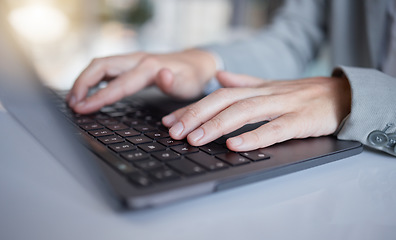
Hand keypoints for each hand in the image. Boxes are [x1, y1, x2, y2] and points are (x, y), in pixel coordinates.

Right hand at [67, 49, 216, 113]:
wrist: (196, 64)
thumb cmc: (192, 77)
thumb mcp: (189, 84)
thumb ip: (174, 82)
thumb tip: (162, 76)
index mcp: (149, 67)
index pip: (118, 83)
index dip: (98, 96)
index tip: (82, 108)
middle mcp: (137, 60)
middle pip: (101, 66)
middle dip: (82, 84)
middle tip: (72, 105)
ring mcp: (133, 60)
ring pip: (100, 65)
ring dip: (84, 80)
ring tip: (74, 100)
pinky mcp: (131, 64)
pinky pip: (106, 68)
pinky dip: (93, 79)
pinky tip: (88, 91)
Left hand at [162, 71, 350, 150]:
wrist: (342, 96)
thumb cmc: (303, 95)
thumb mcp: (271, 86)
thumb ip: (244, 81)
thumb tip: (219, 77)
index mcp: (256, 88)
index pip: (217, 96)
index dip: (192, 108)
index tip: (170, 121)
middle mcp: (265, 94)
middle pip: (225, 101)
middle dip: (196, 116)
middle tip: (174, 132)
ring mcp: (282, 106)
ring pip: (244, 112)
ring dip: (217, 125)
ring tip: (195, 139)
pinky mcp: (300, 120)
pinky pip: (274, 129)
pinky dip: (253, 137)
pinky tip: (235, 145)